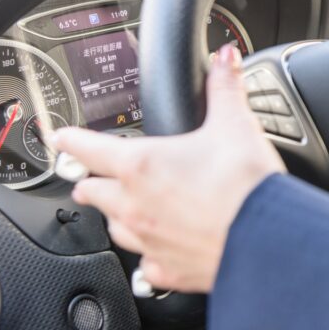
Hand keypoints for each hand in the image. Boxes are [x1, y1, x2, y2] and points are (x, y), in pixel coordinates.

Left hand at [50, 45, 285, 292]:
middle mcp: (134, 205)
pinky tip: (158, 252)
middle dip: (90, 182)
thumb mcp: (235, 123)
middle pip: (93, 192)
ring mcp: (148, 240)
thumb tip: (225, 58)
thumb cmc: (246, 183)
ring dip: (116, 216)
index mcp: (141, 164)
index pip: (87, 148)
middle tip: (93, 176)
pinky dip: (148, 257)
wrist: (267, 237)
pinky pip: (144, 266)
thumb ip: (224, 87)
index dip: (70, 139)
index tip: (61, 138)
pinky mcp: (168, 270)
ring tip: (128, 210)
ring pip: (113, 228)